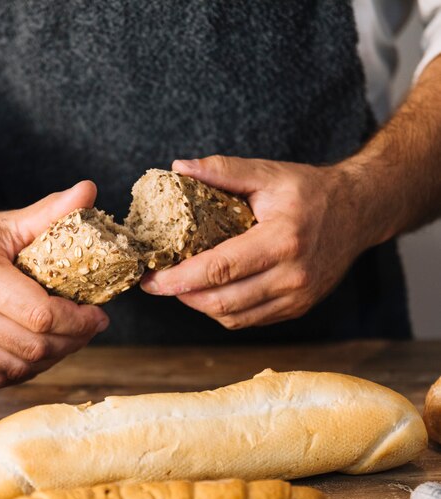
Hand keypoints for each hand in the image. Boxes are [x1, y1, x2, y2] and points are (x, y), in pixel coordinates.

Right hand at [0, 182, 108, 386]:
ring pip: (20, 367)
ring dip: (54, 357)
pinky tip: (39, 348)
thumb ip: (53, 210)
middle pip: (34, 346)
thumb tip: (90, 190)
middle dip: (73, 341)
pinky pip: (0, 376)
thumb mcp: (13, 222)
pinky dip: (27, 367)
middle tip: (90, 328)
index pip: (42, 316)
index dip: (79, 321)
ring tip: (69, 337)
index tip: (99, 315)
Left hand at [140, 155, 369, 329]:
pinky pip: (250, 320)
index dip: (179, 279)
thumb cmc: (311, 191)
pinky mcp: (298, 307)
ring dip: (200, 306)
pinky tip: (210, 293)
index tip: (150, 280)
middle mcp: (293, 275)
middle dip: (182, 296)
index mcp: (283, 239)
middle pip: (223, 301)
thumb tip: (178, 167)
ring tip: (181, 287)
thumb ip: (223, 170)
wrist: (359, 212)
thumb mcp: (269, 173)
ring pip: (234, 317)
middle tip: (158, 284)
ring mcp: (298, 296)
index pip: (219, 268)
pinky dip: (224, 311)